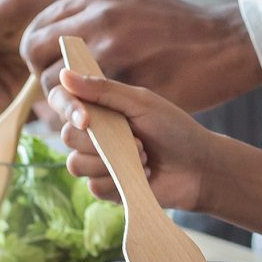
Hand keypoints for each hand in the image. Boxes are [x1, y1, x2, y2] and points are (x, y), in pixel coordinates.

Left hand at [17, 0, 261, 117]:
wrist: (226, 45)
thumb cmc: (184, 28)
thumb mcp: (136, 3)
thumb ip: (97, 15)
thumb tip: (64, 35)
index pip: (39, 25)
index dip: (38, 51)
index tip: (50, 67)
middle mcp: (96, 18)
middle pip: (34, 51)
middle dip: (41, 75)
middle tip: (62, 93)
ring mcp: (109, 50)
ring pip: (53, 84)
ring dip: (62, 101)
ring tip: (85, 110)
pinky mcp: (124, 83)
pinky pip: (81, 107)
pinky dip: (84, 119)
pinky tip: (101, 121)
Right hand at [51, 67, 224, 213]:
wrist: (199, 167)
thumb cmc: (174, 129)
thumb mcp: (141, 103)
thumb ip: (103, 90)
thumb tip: (65, 75)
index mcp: (100, 107)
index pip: (62, 100)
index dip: (67, 107)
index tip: (86, 118)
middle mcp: (94, 133)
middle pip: (67, 135)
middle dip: (101, 140)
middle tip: (136, 138)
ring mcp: (97, 161)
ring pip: (75, 164)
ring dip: (111, 162)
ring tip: (143, 156)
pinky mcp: (105, 187)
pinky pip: (93, 186)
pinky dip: (118, 181)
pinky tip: (142, 175)